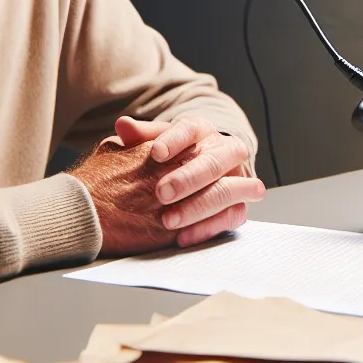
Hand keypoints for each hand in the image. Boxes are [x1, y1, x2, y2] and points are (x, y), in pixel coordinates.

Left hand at [72, 116, 264, 255]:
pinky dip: (209, 227)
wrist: (195, 175)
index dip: (175, 140)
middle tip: (161, 193)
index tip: (155, 153)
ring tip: (168, 221)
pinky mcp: (239, 204)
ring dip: (199, 206)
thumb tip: (123, 125)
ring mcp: (238, 178)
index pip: (192, 129)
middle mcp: (226, 150)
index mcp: (203, 131)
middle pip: (214, 161)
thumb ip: (140, 136)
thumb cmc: (170, 158)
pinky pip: (234, 216)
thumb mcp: (155, 143)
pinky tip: (182, 237)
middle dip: (189, 178)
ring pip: (230, 189)